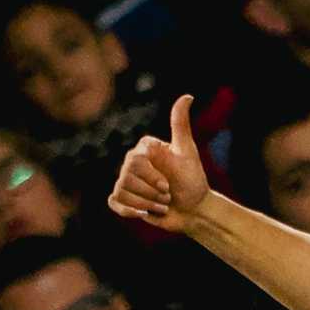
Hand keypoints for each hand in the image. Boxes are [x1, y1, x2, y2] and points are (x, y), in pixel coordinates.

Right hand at [108, 93, 208, 231]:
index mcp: (143, 150)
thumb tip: (187, 96)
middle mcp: (132, 163)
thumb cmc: (193, 180)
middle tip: (168, 196)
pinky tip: (144, 214)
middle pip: (126, 180)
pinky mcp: (126, 199)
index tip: (168, 184)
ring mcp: (128, 181)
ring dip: (146, 204)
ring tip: (162, 204)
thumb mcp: (187, 152)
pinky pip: (114, 202)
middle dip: (151, 194)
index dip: (151, 178)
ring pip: (122, 192)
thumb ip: (180, 125)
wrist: (195, 209)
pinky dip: (128, 210)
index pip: (134, 163)